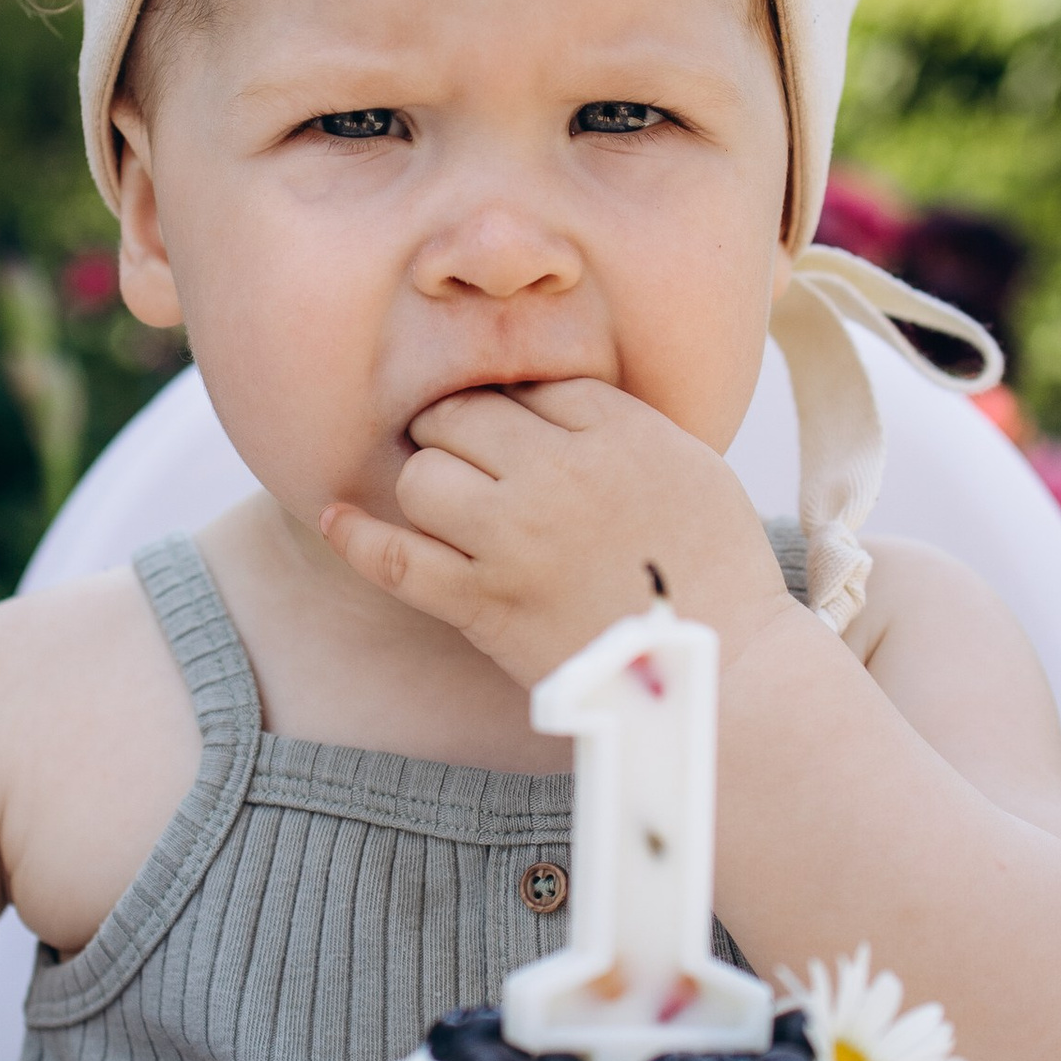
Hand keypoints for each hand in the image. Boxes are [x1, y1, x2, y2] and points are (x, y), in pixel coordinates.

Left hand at [321, 377, 791, 686]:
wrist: (724, 675)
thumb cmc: (716, 572)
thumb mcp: (691, 465)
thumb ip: (622, 425)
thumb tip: (550, 401)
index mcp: (618, 431)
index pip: (533, 385)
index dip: (518, 407)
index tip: (519, 432)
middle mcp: (558, 472)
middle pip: (465, 415)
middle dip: (460, 431)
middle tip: (473, 459)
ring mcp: (515, 539)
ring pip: (424, 475)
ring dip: (429, 482)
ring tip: (449, 502)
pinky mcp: (484, 604)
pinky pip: (395, 559)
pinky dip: (357, 537)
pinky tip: (336, 517)